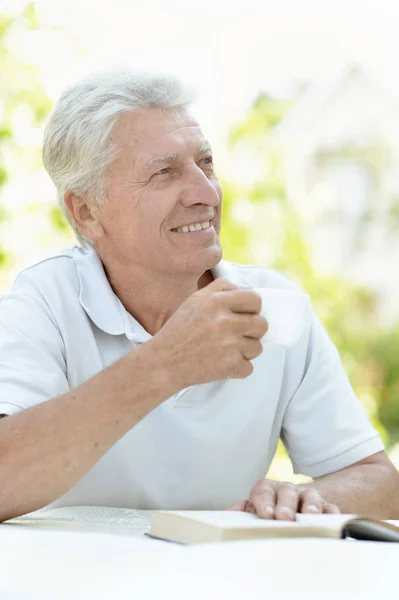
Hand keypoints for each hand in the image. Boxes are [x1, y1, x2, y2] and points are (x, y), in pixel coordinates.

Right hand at [149, 278, 267, 390]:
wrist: (164, 362)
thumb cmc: (179, 331)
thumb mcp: (195, 300)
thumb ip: (221, 289)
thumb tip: (247, 290)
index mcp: (216, 301)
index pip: (255, 299)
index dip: (252, 308)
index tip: (244, 315)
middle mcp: (225, 321)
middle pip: (262, 324)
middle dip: (251, 331)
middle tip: (235, 335)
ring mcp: (229, 345)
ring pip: (257, 347)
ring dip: (245, 351)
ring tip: (225, 350)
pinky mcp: (230, 366)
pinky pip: (249, 367)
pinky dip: (237, 368)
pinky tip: (221, 363)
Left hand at [228, 478, 339, 519]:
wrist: (295, 508)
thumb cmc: (270, 512)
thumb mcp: (253, 510)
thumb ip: (240, 512)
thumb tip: (228, 514)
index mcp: (268, 490)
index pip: (263, 490)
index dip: (264, 501)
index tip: (265, 514)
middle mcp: (288, 491)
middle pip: (287, 491)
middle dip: (286, 504)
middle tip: (284, 516)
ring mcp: (308, 498)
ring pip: (311, 496)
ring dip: (310, 505)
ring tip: (309, 516)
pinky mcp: (325, 508)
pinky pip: (330, 509)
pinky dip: (331, 514)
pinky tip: (329, 520)